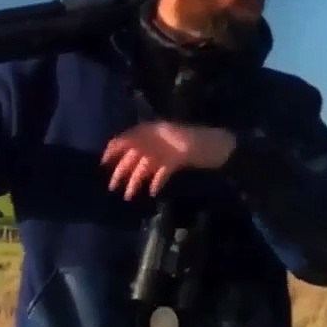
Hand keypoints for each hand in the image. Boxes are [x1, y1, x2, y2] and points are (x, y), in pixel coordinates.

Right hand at [101, 121, 236, 199]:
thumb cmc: (200, 140)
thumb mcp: (173, 138)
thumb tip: (120, 141)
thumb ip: (146, 140)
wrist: (224, 148)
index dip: (114, 149)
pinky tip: (152, 192)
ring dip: (136, 180)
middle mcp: (156, 140)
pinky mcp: (176, 162)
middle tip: (112, 187)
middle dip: (122, 170)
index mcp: (153, 130)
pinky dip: (155, 181)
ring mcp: (166, 152)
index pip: (127, 138)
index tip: (103, 163)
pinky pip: (160, 172)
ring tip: (130, 197)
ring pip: (145, 166)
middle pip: (134, 155)